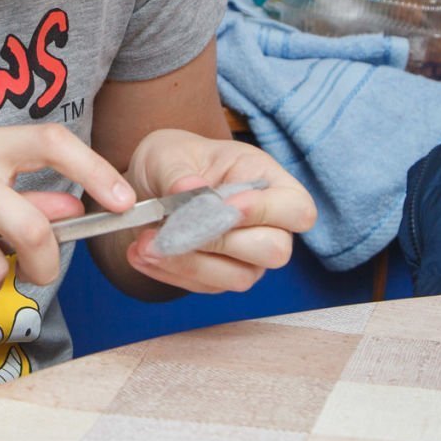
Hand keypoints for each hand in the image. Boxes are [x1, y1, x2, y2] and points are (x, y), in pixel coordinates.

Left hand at [122, 128, 316, 294]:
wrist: (149, 186)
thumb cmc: (172, 161)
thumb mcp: (168, 154)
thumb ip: (178, 172)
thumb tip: (190, 191)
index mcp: (267, 181)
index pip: (298, 209)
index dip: (267, 212)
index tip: (226, 204)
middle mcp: (267, 225)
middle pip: (275, 251)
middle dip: (222, 240)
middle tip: (177, 226)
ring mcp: (247, 256)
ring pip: (239, 277)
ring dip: (190, 263)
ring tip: (146, 242)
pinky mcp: (220, 277)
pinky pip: (203, 286)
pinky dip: (169, 272)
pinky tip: (142, 252)